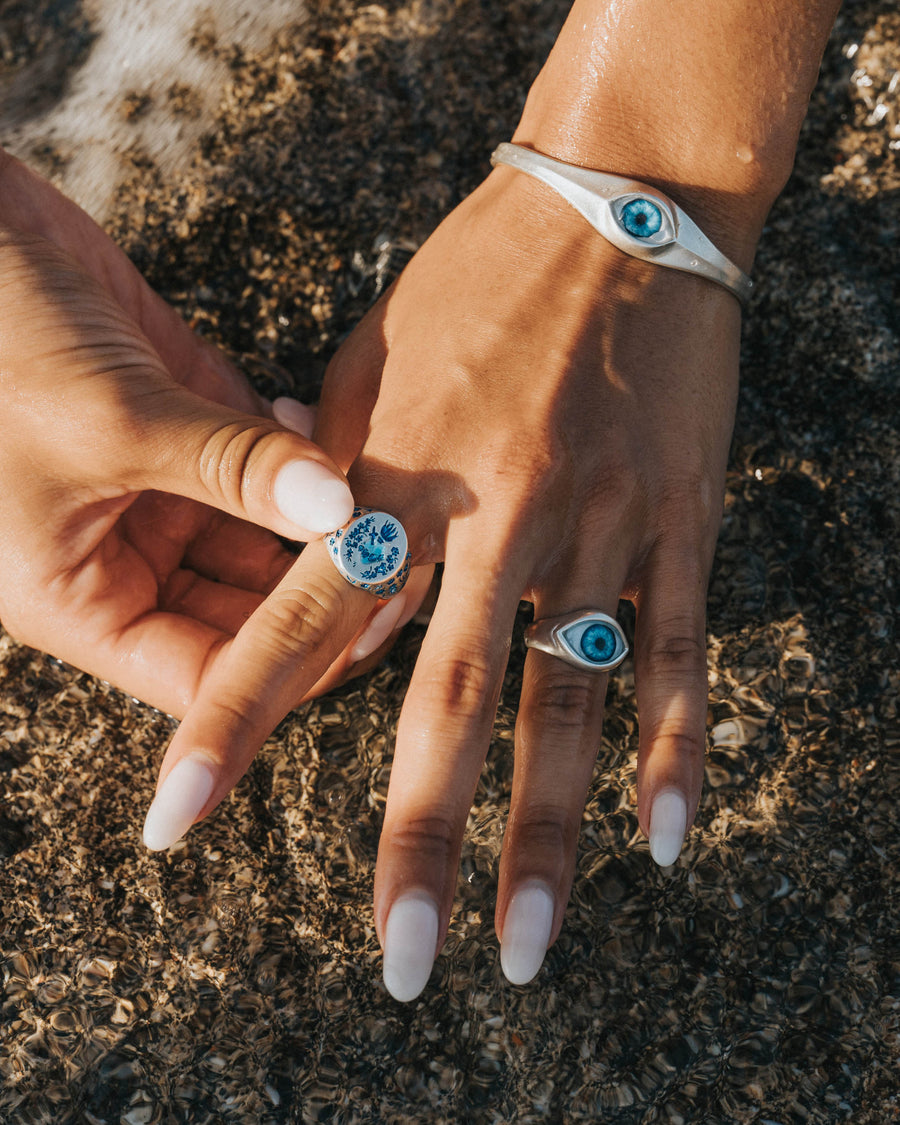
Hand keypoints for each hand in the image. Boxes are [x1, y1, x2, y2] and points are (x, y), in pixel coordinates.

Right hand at [0, 155, 409, 741]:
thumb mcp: (115, 421)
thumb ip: (234, 470)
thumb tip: (341, 513)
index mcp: (82, 600)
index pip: (206, 676)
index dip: (288, 667)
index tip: (372, 620)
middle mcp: (126, 562)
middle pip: (248, 618)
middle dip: (321, 592)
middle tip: (400, 556)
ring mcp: (166, 499)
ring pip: (269, 546)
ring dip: (327, 527)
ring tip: (388, 502)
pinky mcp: (195, 435)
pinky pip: (271, 473)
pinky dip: (308, 461)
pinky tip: (336, 439)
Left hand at [152, 163, 740, 998]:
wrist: (618, 205)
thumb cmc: (474, 279)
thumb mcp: (368, 364)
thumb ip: (336, 481)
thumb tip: (320, 580)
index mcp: (400, 473)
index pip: (299, 622)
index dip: (231, 723)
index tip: (175, 821)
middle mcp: (496, 512)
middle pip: (445, 700)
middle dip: (415, 840)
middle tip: (399, 962)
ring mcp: (598, 519)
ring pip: (569, 698)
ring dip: (547, 835)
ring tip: (526, 948)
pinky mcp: (679, 516)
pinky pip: (676, 647)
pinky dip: (672, 749)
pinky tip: (664, 843)